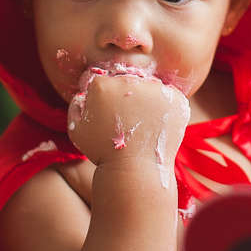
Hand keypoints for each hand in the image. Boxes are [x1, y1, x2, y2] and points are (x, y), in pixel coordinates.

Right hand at [67, 73, 189, 168]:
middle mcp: (129, 81)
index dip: (106, 99)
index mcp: (103, 85)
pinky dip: (166, 107)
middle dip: (127, 97)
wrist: (135, 169)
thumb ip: (76, 106)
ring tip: (144, 124)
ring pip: (149, 87)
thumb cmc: (103, 152)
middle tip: (128, 121)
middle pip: (128, 81)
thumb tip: (84, 93)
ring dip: (147, 100)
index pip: (105, 81)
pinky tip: (158, 124)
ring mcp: (154, 89)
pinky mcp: (175, 98)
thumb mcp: (77, 130)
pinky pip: (169, 95)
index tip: (111, 115)